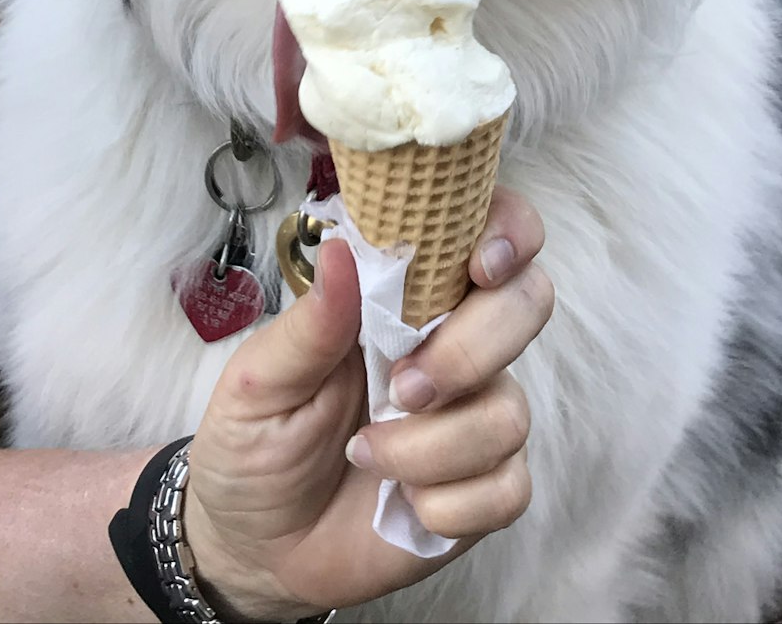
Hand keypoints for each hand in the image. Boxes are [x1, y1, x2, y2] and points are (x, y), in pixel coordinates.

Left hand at [183, 186, 552, 620]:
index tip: (481, 266)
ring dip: (431, 448)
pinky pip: (508, 488)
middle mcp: (455, 344)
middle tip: (401, 388)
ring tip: (364, 455)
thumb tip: (341, 251)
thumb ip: (309, 324)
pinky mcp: (486, 489)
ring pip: (509, 412)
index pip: (488, 232)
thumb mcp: (259, 382)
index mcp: (403, 299)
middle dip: (470, 351)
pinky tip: (402, 504)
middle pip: (527, 305)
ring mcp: (476, 415)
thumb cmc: (254, 446)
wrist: (254, 549)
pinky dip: (447, 507)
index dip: (508, 232)